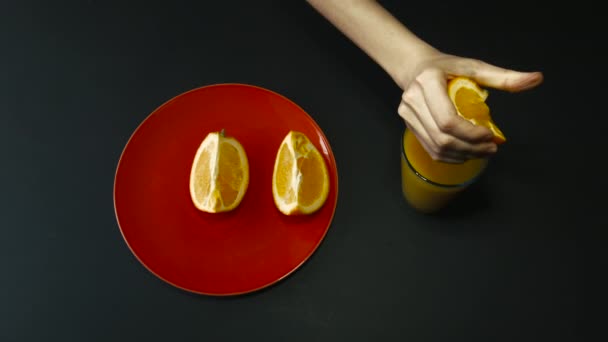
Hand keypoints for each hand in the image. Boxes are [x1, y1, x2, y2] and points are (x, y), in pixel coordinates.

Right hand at [397, 51, 542, 162]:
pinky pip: (431, 149)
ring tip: (481, 152)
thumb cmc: (449, 68)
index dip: (470, 134)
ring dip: (462, 154)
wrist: (417, 69)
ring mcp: (408, 115)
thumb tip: (536, 79)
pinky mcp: (409, 126)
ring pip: (436, 147)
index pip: (447, 120)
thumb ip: (505, 77)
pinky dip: (451, 156)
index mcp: (428, 82)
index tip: (489, 136)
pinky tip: (466, 153)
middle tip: (491, 149)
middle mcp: (413, 100)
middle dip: (470, 148)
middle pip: (442, 138)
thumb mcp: (476, 68)